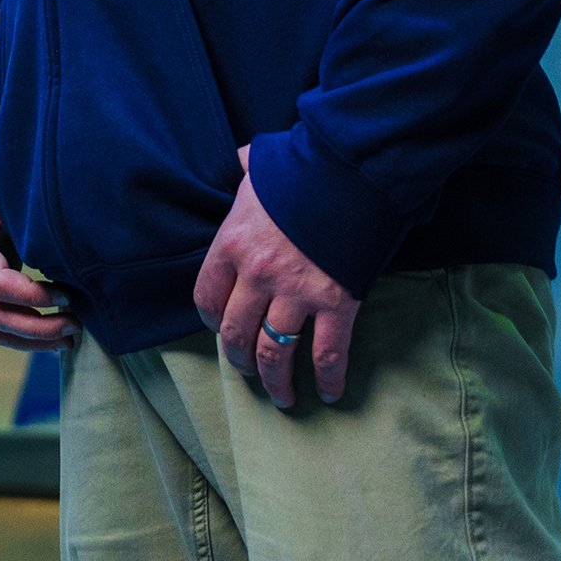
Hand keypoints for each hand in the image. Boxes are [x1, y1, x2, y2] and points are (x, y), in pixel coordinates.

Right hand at [0, 155, 74, 351]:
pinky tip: (55, 337)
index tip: (70, 295)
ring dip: (33, 340)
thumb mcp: (11, 186)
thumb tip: (74, 241)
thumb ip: (31, 214)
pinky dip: (26, 335)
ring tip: (70, 339)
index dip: (35, 297)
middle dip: (39, 328)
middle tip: (76, 325)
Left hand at [192, 147, 357, 408]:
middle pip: (236, 334)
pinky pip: (327, 354)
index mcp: (232, 243)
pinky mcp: (336, 303)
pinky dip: (329, 378)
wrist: (353, 168)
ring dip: (275, 381)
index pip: (206, 297)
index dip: (211, 319)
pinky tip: (331, 392)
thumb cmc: (304, 165)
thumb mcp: (258, 164)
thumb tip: (241, 163)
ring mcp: (296, 292)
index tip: (220, 328)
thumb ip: (243, 172)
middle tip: (248, 371)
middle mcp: (257, 275)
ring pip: (275, 352)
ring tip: (281, 397)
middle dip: (240, 360)